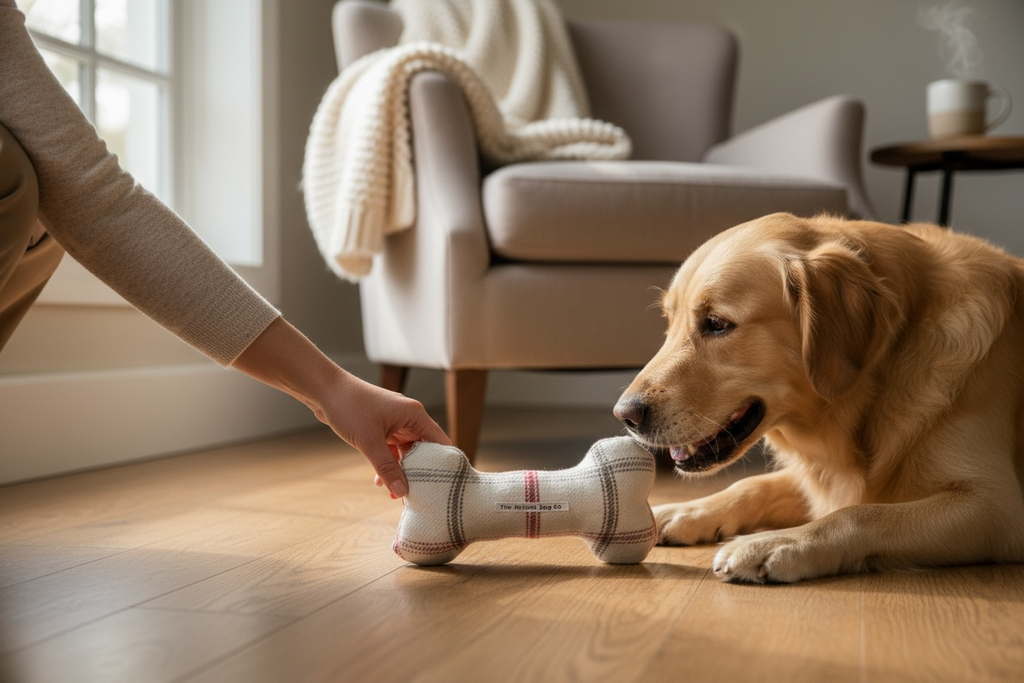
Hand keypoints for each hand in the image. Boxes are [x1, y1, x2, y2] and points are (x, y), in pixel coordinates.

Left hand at [318, 371, 449, 497]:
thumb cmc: (349, 407)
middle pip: (424, 451)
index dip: (443, 466)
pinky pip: (392, 451)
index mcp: (415, 415)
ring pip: (406, 454)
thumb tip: (402, 493)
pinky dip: (387, 465)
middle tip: (415, 497)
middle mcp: (409, 419)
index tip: (441, 489)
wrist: (325, 391)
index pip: (440, 443)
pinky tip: (379, 481)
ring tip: (394, 494)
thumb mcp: (370, 442)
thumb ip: (388, 468)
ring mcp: (395, 424)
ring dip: (401, 472)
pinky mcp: (382, 429)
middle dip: (419, 474)